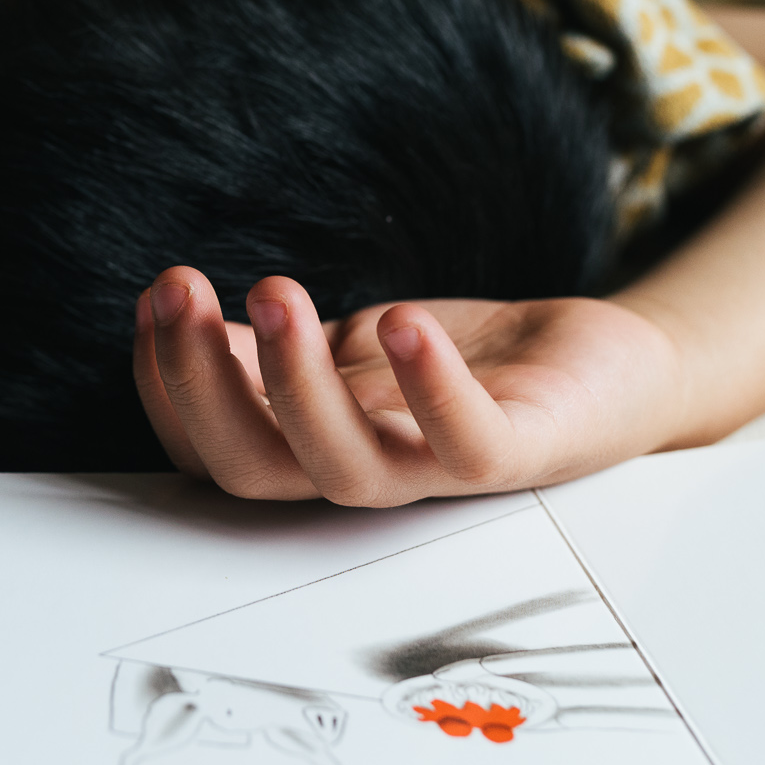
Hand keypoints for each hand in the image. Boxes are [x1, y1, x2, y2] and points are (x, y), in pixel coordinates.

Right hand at [132, 266, 689, 505]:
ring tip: (271, 291)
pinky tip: (397, 321)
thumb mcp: (351, 349)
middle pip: (257, 468)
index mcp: (314, 450)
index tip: (158, 296)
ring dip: (295, 383)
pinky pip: (467, 443)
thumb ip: (274, 353)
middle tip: (180, 291)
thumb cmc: (466, 367)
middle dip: (201, 383)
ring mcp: (437, 472)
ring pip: (344, 468)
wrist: (606, 373)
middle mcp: (364, 473)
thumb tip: (179, 320)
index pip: (213, 446)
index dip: (168, 383)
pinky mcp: (517, 453)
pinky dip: (430, 391)